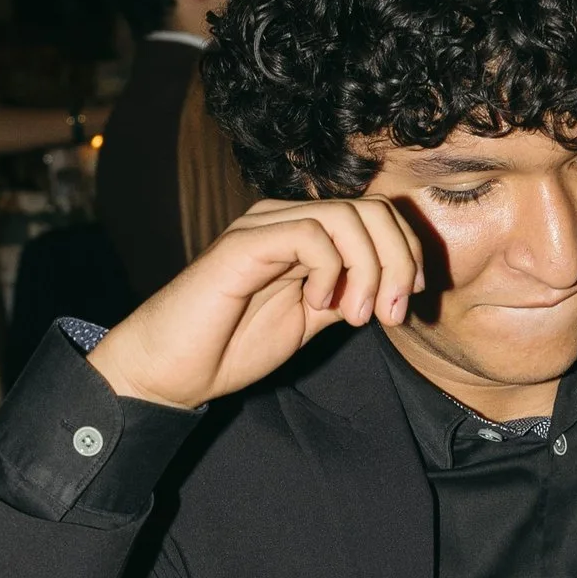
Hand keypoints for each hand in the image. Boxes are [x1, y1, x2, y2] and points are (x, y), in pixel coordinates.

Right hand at [90, 196, 421, 410]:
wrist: (170, 369)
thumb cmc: (230, 347)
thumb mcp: (309, 322)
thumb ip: (345, 297)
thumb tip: (393, 287)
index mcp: (304, 233)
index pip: (377, 215)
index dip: (406, 253)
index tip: (405, 304)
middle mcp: (285, 219)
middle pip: (373, 208)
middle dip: (398, 262)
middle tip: (389, 315)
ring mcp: (264, 226)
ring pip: (347, 217)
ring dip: (369, 270)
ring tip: (356, 316)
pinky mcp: (244, 243)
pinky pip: (311, 234)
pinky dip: (330, 270)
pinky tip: (316, 304)